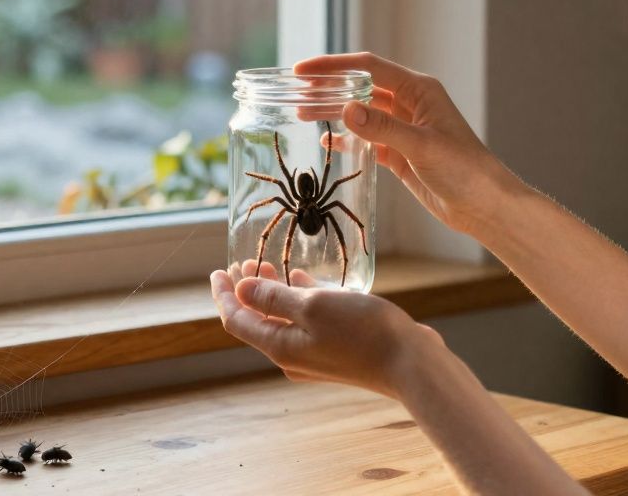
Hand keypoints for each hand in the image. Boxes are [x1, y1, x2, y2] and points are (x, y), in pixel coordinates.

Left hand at [210, 261, 440, 399]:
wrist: (411, 365)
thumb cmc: (363, 331)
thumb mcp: (313, 305)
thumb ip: (275, 296)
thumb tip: (241, 289)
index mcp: (279, 346)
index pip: (237, 320)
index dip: (223, 295)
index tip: (217, 271)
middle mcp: (292, 356)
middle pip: (257, 321)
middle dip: (247, 291)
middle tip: (245, 262)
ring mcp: (315, 356)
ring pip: (282, 321)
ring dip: (273, 293)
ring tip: (268, 266)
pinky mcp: (336, 352)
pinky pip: (306, 323)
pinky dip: (299, 301)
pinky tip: (305, 282)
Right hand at [295, 52, 519, 235]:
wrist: (484, 206)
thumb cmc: (465, 170)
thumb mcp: (422, 146)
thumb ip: (383, 128)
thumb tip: (346, 108)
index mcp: (419, 90)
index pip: (369, 67)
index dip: (334, 66)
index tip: (303, 71)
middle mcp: (410, 103)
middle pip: (361, 87)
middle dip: (329, 89)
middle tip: (296, 94)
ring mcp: (404, 128)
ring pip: (362, 113)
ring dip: (335, 113)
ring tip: (303, 115)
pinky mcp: (400, 152)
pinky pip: (367, 139)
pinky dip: (348, 138)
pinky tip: (327, 142)